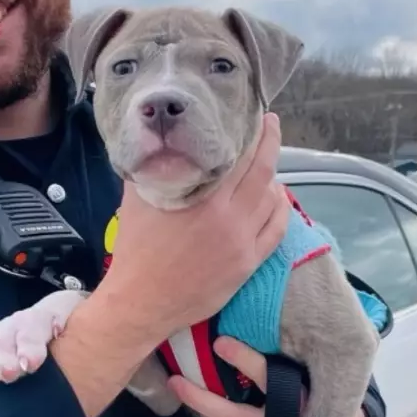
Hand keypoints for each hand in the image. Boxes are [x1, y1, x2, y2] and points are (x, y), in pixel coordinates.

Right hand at [103, 113, 289, 341]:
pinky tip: (276, 198)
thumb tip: (158, 140)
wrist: (141, 301)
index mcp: (203, 199)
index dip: (251, 132)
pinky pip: (277, 230)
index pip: (238, 155)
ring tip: (266, 164)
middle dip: (270, 143)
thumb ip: (152, 167)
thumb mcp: (137, 199)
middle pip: (262, 171)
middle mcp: (229, 218)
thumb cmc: (136, 248)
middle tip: (269, 124)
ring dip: (273, 177)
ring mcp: (242, 242)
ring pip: (273, 199)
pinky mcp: (248, 264)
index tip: (255, 115)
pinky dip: (280, 208)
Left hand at [166, 336, 367, 416]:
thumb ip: (278, 351)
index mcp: (297, 403)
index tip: (219, 342)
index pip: (266, 378)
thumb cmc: (318, 393)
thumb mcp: (306, 369)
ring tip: (183, 390)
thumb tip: (247, 322)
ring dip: (204, 412)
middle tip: (176, 381)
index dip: (243, 359)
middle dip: (201, 399)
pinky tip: (201, 409)